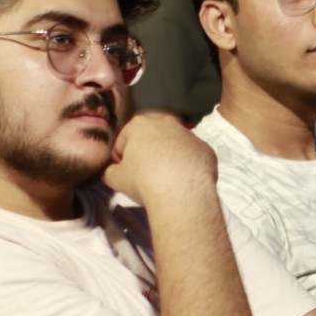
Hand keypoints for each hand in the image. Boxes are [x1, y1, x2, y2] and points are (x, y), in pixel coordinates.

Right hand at [101, 113, 217, 205]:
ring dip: (169, 157)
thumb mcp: (116, 179)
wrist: (182, 193)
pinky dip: (188, 165)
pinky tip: (184, 180)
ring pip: (174, 145)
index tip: (124, 172)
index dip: (121, 158)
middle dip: (147, 152)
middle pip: (151, 138)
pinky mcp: (206, 149)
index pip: (124, 140)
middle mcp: (166, 123)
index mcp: (140, 125)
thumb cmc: (144, 181)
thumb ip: (109, 171)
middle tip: (145, 174)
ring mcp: (189, 135)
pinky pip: (192, 156)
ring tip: (166, 179)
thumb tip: (110, 171)